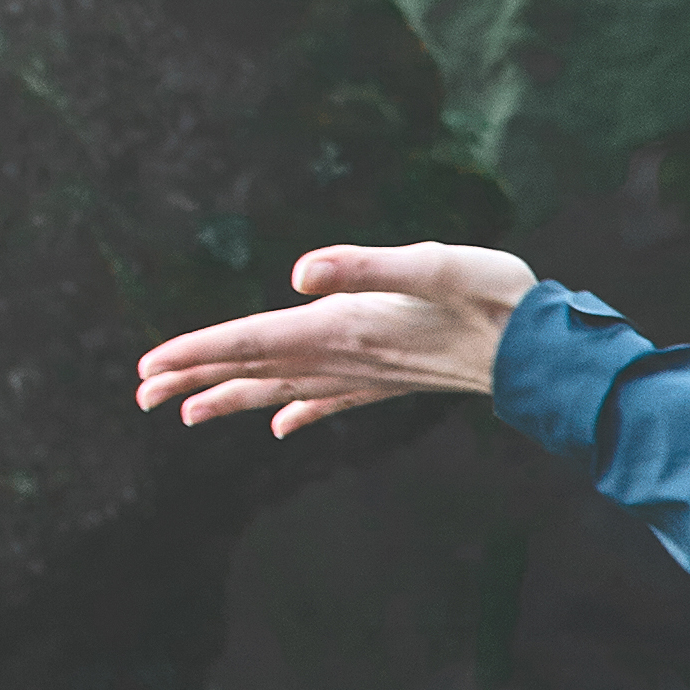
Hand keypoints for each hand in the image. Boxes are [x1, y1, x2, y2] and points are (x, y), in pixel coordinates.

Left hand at [133, 242, 530, 436]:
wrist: (548, 351)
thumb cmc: (498, 297)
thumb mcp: (436, 264)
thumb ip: (367, 265)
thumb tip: (301, 274)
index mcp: (347, 326)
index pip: (254, 340)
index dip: (198, 351)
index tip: (148, 367)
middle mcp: (349, 356)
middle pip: (256, 371)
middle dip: (195, 380)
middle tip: (141, 393)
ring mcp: (370, 374)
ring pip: (284, 390)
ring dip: (233, 397)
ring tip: (185, 412)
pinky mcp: (393, 379)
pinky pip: (331, 401)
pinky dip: (298, 410)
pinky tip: (280, 425)